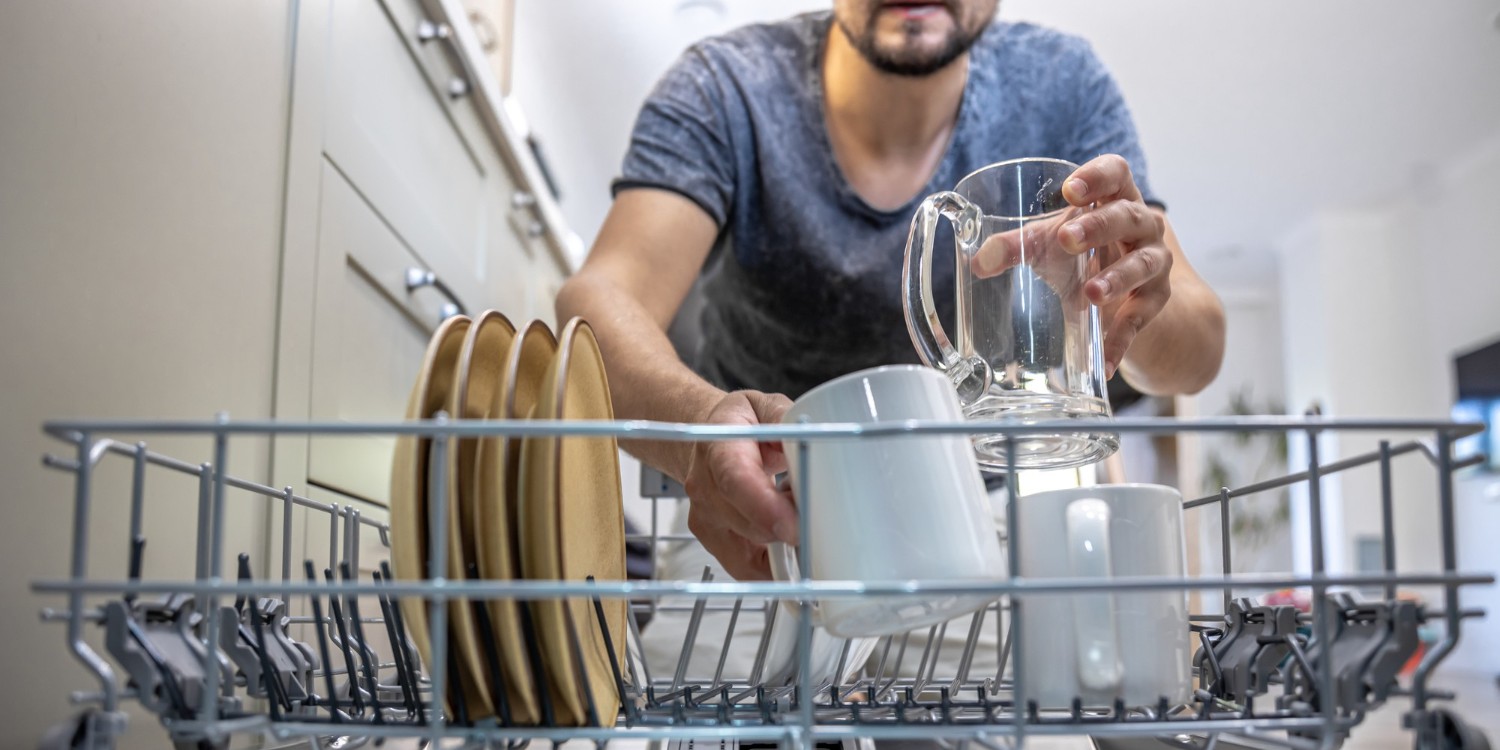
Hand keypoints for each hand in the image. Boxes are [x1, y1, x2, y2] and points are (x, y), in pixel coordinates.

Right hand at [682, 390, 795, 579]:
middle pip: (751, 527)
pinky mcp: (714, 542)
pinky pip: (748, 569)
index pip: (735, 482)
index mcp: (720, 450)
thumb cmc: (741, 424)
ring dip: (785, 545)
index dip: (764, 508)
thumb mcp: (765, 406)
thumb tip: (813, 437)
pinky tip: (790, 543)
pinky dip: (775, 564)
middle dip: (792, 528)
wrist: (708, 438)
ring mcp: (706, 519)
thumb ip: (786, 420)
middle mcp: (706, 489)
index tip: (794, 526)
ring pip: (752, 555)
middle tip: (819, 512)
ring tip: (799, 515)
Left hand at [970, 154, 1171, 379]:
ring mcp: (1154, 262)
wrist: (1124, 295)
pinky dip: (1121, 338)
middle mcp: (1142, 225)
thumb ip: (1015, 247)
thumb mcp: (1048, 245)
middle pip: (1128, 216)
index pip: (1116, 173)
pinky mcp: (1154, 300)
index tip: (1070, 191)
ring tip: (1090, 293)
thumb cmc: (1083, 254)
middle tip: (1066, 240)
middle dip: (1098, 227)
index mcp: (1116, 198)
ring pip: (1143, 264)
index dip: (1098, 176)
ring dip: (1117, 278)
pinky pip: (1140, 318)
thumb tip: (978, 261)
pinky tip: (1104, 359)